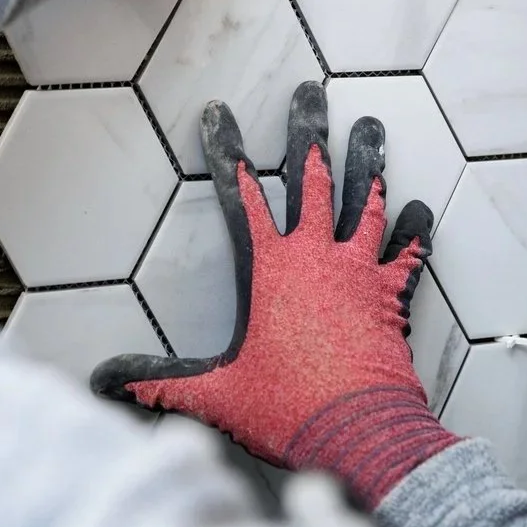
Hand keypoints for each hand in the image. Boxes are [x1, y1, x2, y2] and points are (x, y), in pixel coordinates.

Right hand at [92, 82, 460, 508]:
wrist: (358, 432)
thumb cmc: (288, 408)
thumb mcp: (216, 394)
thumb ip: (162, 383)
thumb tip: (105, 385)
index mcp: (269, 269)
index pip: (240, 194)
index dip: (227, 150)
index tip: (220, 113)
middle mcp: (315, 256)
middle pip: (311, 178)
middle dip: (308, 132)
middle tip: (311, 94)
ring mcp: (358, 270)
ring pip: (365, 200)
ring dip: (368, 162)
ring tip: (371, 125)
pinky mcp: (392, 295)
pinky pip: (407, 252)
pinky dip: (414, 230)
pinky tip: (420, 207)